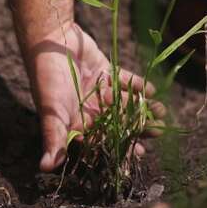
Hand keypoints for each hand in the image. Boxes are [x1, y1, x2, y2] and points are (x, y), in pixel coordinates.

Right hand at [23, 21, 159, 171]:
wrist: (50, 39)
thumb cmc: (47, 77)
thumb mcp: (52, 110)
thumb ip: (54, 137)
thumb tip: (45, 168)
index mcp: (76, 121)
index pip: (101, 139)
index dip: (119, 147)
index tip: (140, 153)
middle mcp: (88, 107)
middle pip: (117, 122)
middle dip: (137, 127)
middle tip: (158, 131)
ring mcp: (98, 89)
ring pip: (124, 102)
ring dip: (142, 107)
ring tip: (161, 111)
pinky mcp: (105, 71)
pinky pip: (124, 80)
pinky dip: (138, 85)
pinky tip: (152, 90)